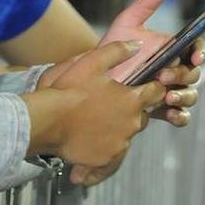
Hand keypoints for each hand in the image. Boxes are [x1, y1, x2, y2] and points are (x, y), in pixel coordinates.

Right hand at [23, 41, 165, 168]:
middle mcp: (132, 123)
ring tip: (96, 122)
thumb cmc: (68, 90)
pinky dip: (104, 147)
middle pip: (142, 115)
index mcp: (132, 99)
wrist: (47, 120)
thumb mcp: (92, 62)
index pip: (156, 92)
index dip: (152, 88)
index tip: (145, 87)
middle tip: (111, 104)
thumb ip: (117, 51)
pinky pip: (112, 154)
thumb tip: (137, 45)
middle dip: (132, 110)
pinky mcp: (106, 159)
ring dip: (117, 128)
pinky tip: (90, 140)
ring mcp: (120, 143)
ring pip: (127, 134)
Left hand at [100, 0, 204, 126]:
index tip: (193, 56)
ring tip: (167, 96)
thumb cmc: (110, 48)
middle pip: (194, 73)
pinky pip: (180, 116)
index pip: (196, 48)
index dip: (200, 51)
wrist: (92, 77)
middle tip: (164, 76)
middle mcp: (173, 69)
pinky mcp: (161, 109)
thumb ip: (144, 4)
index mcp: (170, 49)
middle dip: (183, 75)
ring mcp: (168, 90)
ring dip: (185, 96)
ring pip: (191, 95)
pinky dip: (180, 115)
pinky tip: (170, 112)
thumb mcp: (125, 24)